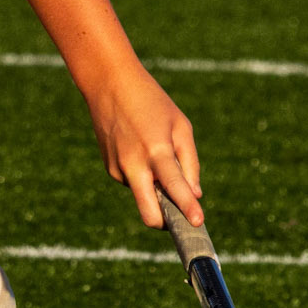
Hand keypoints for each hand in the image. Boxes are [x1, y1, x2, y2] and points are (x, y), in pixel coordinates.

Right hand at [90, 66, 202, 228]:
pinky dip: (142, 176)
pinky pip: (133, 182)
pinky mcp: (109, 168)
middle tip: (180, 219)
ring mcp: (118, 169)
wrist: (109, 83)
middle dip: (165, 224)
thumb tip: (194, 194)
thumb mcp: (180, 125)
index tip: (198, 223)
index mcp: (156, 150)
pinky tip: (139, 149)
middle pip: (149, 214)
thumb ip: (190, 161)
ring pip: (143, 196)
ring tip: (155, 152)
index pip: (174, 188)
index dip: (188, 209)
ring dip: (155, 189)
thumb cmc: (151, 101)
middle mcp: (134, 165)